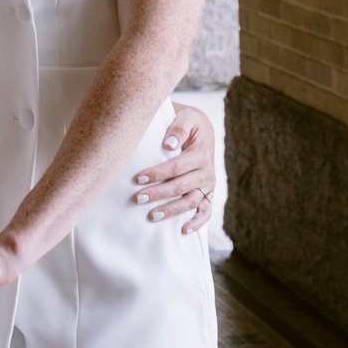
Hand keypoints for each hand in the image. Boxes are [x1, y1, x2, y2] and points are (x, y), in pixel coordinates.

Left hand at [132, 102, 216, 234]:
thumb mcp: (186, 117)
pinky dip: (197, 223)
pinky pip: (206, 212)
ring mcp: (208, 185)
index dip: (158, 173)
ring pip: (191, 202)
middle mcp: (207, 171)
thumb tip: (169, 145)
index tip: (139, 178)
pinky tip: (183, 230)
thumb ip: (178, 128)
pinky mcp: (208, 194)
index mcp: (201, 153)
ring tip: (152, 216)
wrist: (202, 130)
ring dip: (172, 210)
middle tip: (138, 198)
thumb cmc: (189, 123)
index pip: (177, 166)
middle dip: (159, 194)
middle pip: (181, 186)